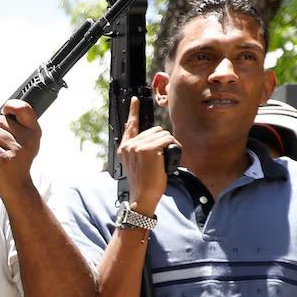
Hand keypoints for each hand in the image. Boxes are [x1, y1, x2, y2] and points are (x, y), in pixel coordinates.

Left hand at [0, 99, 41, 197]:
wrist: (17, 187)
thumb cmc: (16, 164)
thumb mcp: (23, 143)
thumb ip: (16, 128)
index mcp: (34, 131)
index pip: (24, 108)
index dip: (10, 106)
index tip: (3, 113)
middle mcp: (28, 139)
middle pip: (0, 121)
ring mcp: (18, 150)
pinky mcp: (6, 160)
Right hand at [117, 95, 177, 214]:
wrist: (142, 196)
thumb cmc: (143, 183)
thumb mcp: (137, 164)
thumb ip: (141, 150)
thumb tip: (157, 139)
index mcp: (125, 148)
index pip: (130, 126)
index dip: (133, 111)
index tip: (136, 100)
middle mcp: (129, 145)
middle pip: (154, 130)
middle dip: (163, 141)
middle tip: (160, 158)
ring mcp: (138, 146)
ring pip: (163, 135)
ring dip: (169, 145)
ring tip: (162, 161)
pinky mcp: (148, 149)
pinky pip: (167, 140)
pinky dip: (172, 148)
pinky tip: (166, 159)